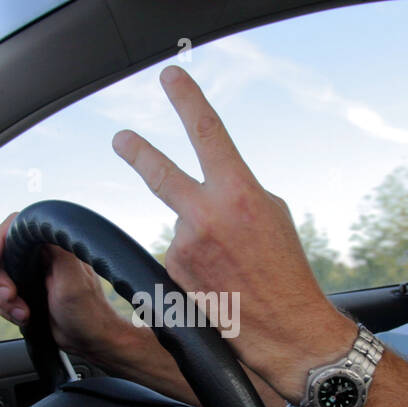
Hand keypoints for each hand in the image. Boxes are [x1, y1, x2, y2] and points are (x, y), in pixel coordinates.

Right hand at [0, 212, 131, 358]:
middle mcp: (41, 256)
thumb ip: (58, 252)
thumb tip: (44, 227)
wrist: (90, 340)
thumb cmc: (88, 312)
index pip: (13, 229)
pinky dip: (8, 309)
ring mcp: (33, 274)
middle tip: (11, 296)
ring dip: (5, 300)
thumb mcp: (72, 280)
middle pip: (0, 257)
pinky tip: (25, 317)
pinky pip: (3, 296)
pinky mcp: (28, 292)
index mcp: (52, 246)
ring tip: (24, 313)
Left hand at [111, 65, 353, 399]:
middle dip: (137, 151)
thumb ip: (236, 190)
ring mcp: (184, 246)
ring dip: (200, 239)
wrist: (285, 330)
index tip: (169, 76)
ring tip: (231, 267)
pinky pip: (176, 256)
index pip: (207, 132)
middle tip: (121, 138)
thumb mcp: (273, 214)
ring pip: (180, 225)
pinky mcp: (171, 273)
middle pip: (160, 172)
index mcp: (238, 192)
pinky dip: (193, 265)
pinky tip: (218, 281)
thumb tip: (209, 182)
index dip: (186, 98)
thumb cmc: (286, 271)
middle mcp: (206, 215)